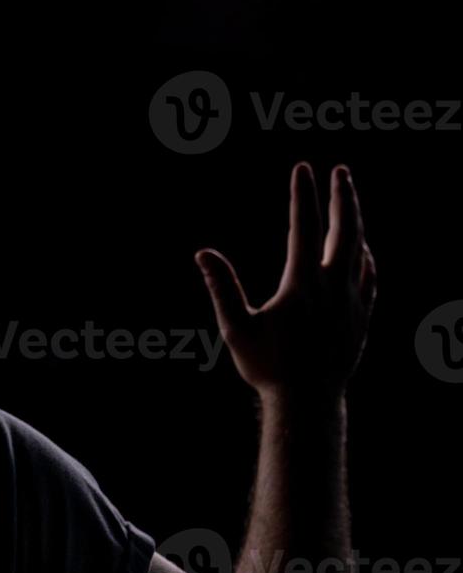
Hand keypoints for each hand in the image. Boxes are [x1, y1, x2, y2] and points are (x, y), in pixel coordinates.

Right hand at [197, 163, 376, 400]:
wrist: (307, 402)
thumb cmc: (267, 367)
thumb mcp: (236, 328)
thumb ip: (222, 287)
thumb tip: (203, 253)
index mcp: (302, 285)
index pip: (304, 227)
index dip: (302, 195)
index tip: (301, 169)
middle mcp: (333, 288)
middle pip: (345, 230)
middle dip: (343, 196)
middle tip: (340, 171)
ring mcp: (352, 302)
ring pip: (360, 250)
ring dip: (355, 221)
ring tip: (348, 203)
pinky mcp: (361, 317)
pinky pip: (369, 277)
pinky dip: (365, 256)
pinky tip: (360, 250)